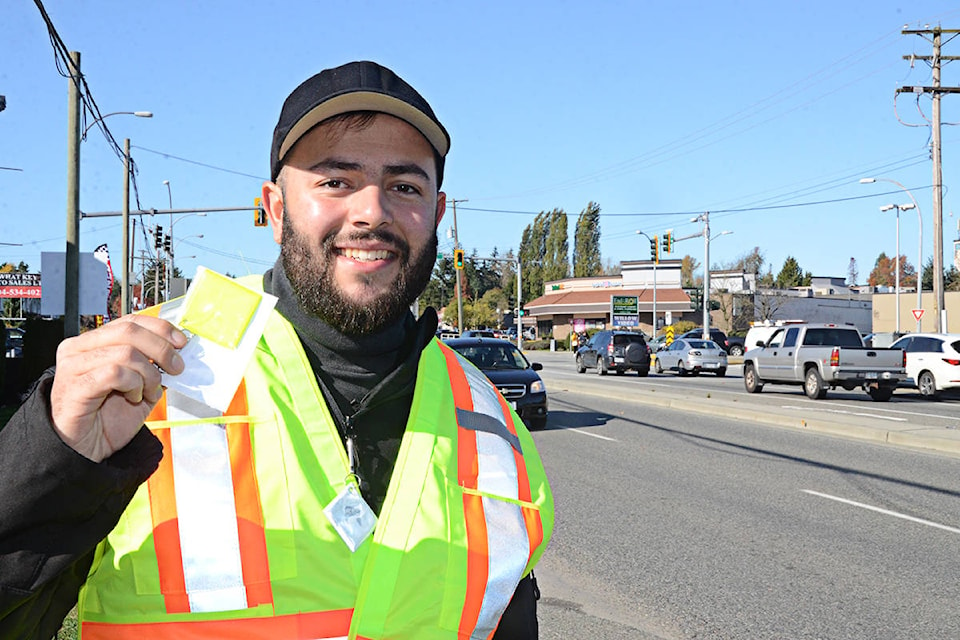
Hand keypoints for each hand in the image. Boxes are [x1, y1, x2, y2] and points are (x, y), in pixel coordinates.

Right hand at [50, 315, 187, 461]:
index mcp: (95, 342)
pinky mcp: (75, 385)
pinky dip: (134, 385)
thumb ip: (154, 365)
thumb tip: (179, 351)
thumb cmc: (108, 416)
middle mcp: (80, 348)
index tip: (182, 343)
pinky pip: (115, 373)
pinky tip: (134, 397)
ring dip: (148, 374)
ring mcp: (74, 365)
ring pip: (126, 353)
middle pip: (129, 331)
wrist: (87, 447)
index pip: (131, 321)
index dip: (160, 328)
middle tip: (176, 368)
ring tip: (149, 391)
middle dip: (161, 349)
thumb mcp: (141, 384)